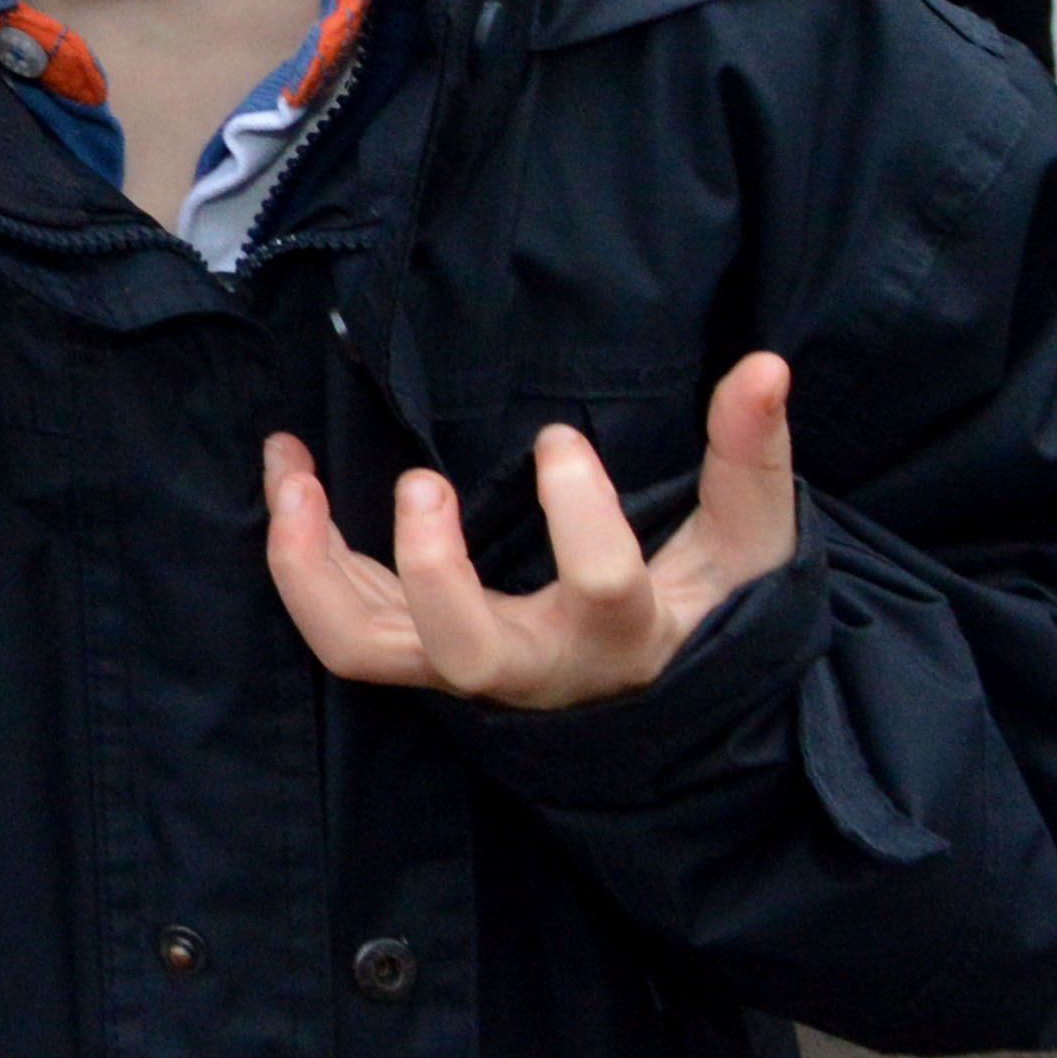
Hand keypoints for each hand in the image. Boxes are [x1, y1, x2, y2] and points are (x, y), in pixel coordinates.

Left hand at [261, 353, 800, 708]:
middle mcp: (535, 667)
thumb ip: (751, 457)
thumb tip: (768, 367)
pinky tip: (288, 474)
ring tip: (294, 475)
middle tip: (421, 481)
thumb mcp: (747, 541)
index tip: (559, 439)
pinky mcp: (413, 654)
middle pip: (464, 652)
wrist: (648, 690)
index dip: (576, 509)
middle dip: (429, 569)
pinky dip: (296, 555)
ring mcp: (463, 665)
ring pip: (365, 648)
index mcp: (623, 637)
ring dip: (312, 566)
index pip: (602, 589)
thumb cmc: (704, 607)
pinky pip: (340, 626)